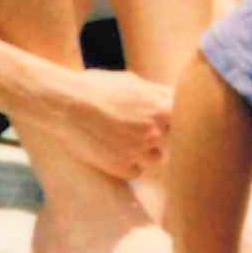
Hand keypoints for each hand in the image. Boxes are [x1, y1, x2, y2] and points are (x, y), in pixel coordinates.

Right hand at [41, 63, 175, 180]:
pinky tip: (112, 151)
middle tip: (137, 129)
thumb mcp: (130, 81)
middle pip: (172, 142)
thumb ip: (156, 93)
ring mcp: (140, 151)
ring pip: (156, 158)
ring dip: (145, 152)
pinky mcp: (123, 167)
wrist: (65, 105)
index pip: (186, 120)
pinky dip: (127, 165)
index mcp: (162, 107)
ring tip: (122, 139)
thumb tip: (171, 98)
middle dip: (160, 137)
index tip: (166, 120)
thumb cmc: (95, 88)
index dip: (175, 121)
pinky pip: (136, 171)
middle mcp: (156, 131)